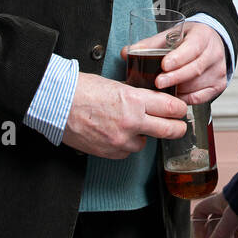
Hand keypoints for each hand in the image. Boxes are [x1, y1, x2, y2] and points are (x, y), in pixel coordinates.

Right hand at [61, 71, 186, 158]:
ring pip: (146, 143)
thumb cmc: (81, 89)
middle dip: (177, 128)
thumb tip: (150, 100)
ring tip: (130, 125)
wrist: (56, 103)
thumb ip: (135, 95)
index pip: (172, 107)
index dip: (180, 109)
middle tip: (178, 125)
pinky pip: (126, 151)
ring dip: (143, 136)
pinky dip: (125, 144)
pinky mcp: (110, 152)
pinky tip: (114, 132)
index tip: (180, 109)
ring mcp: (121, 140)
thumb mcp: (116, 85)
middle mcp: (131, 122)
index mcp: (134, 100)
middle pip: (170, 130)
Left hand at [121, 21, 227, 106]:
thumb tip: (126, 53)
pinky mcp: (219, 84)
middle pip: (196, 68)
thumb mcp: (171, 35)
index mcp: (203, 36)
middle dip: (175, 77)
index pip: (192, 48)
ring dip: (179, 89)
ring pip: (198, 85)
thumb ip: (150, 44)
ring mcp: (218, 70)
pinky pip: (202, 96)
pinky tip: (175, 96)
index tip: (164, 65)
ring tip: (162, 91)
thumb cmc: (189, 39)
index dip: (178, 58)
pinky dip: (187, 98)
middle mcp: (214, 53)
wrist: (211, 42)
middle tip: (158, 83)